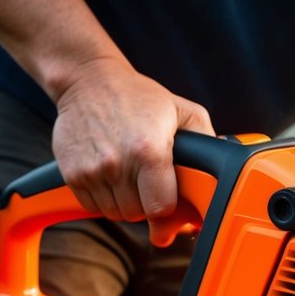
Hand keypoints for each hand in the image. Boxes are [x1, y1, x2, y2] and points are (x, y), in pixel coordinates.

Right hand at [51, 56, 214, 245]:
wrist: (88, 81)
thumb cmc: (137, 96)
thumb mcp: (182, 110)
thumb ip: (206, 139)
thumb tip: (222, 167)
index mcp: (149, 151)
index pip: (161, 207)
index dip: (167, 207)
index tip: (168, 198)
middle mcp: (118, 164)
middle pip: (138, 214)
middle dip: (146, 204)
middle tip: (148, 183)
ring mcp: (92, 171)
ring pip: (116, 213)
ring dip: (125, 203)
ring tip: (129, 177)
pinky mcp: (73, 174)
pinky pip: (93, 207)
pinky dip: (103, 200)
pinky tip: (111, 177)